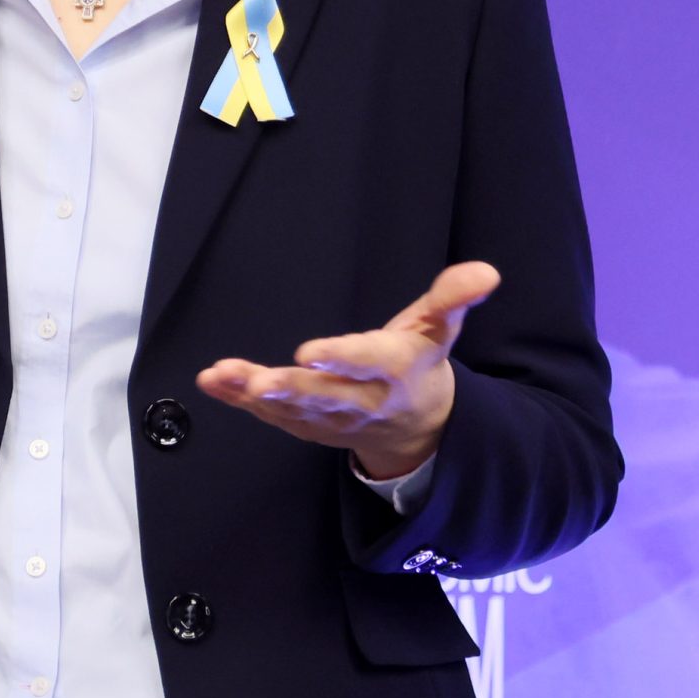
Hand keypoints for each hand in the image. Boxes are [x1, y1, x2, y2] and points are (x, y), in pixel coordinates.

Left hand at [194, 261, 499, 479]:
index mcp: (395, 370)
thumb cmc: (420, 361)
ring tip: (223, 376)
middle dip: (291, 389)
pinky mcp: (306, 425)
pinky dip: (239, 400)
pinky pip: (270, 415)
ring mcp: (330, 418)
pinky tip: (212, 381)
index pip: (368, 363)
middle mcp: (362, 399)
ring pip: (291, 409)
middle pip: (324, 395)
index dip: (341, 358)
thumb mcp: (440, 328)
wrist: (416, 426)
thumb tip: (487, 271)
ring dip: (255, 395)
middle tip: (260, 379)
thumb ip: (454, 298)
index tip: (310, 351)